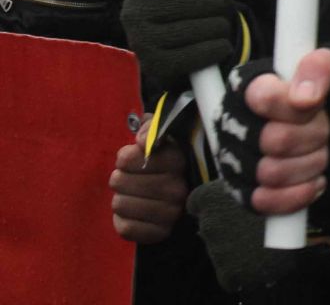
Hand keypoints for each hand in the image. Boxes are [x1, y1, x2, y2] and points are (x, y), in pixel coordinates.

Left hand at [110, 118, 187, 243]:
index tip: (131, 157)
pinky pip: (124, 228)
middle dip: (120, 178)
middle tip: (130, 178)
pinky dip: (123, 220)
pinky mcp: (160, 234)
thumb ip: (150, 127)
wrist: (176, 196)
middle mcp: (178, 188)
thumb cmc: (162, 162)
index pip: (129, 158)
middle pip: (118, 181)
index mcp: (178, 160)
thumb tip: (140, 139)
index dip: (124, 157)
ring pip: (119, 204)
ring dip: (121, 198)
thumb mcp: (159, 137)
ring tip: (132, 195)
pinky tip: (134, 213)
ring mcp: (171, 214)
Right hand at [122, 0, 238, 84]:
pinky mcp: (156, 67)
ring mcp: (141, 43)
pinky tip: (216, 45)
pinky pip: (198, 54)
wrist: (202, 42)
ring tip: (215, 27)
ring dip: (219, 27)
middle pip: (184, 4)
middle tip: (213, 9)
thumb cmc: (202, 1)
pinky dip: (217, 48)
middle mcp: (130, 14)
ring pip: (196, 29)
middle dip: (214, 4)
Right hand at [219, 49, 329, 215]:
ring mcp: (233, 159)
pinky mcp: (241, 191)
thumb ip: (320, 67)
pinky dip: (298, 193)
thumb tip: (304, 96)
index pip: (264, 96)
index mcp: (248, 84)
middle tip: (323, 130)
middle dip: (313, 136)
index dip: (297, 107)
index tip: (315, 105)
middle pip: (275, 139)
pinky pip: (264, 202)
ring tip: (317, 152)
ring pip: (272, 173)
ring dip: (309, 164)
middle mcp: (233, 121)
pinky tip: (312, 179)